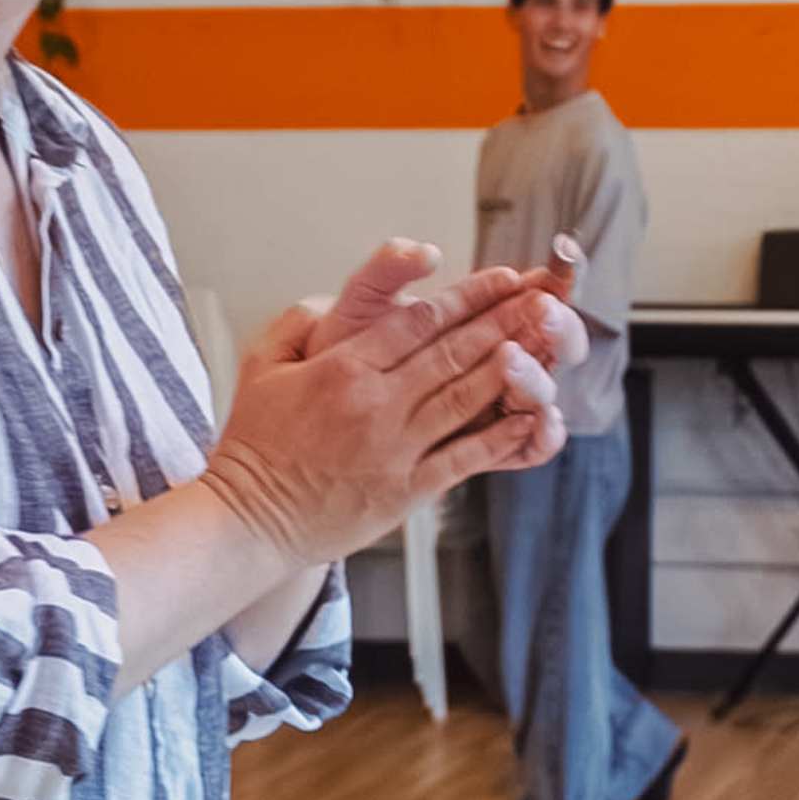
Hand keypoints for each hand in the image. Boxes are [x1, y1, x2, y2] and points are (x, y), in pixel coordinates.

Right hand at [205, 270, 570, 558]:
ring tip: (549, 341)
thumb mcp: (261, 366)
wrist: (250, 521)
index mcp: (341, 368)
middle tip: (544, 298)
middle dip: (504, 321)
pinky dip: (502, 436)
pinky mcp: (406, 490)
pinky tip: (534, 417)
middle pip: (452, 352)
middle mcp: (374, 404)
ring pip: (465, 398)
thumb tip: (332, 299)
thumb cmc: (254, 444)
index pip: (417, 320)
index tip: (502, 278)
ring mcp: (394, 448)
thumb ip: (298, 322)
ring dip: (513, 367)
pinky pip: (464, 457)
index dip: (467, 296)